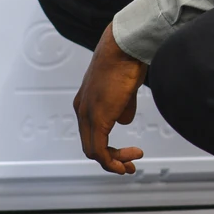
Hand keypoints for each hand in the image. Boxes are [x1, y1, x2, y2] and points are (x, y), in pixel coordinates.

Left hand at [72, 25, 147, 174]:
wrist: (124, 47)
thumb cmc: (127, 60)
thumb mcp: (125, 88)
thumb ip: (123, 106)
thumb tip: (124, 121)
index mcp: (86, 102)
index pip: (93, 134)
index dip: (109, 148)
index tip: (129, 153)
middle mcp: (82, 110)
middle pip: (91, 146)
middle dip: (112, 159)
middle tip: (130, 166)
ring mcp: (88, 115)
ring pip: (94, 151)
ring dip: (114, 162)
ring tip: (131, 164)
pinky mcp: (98, 118)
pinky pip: (99, 150)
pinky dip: (112, 161)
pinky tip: (126, 162)